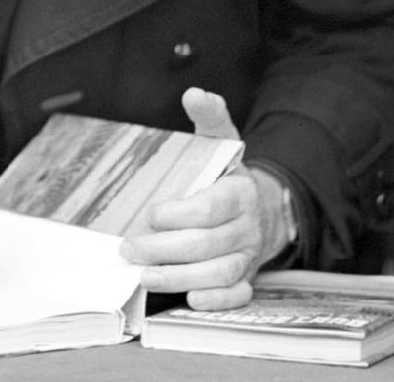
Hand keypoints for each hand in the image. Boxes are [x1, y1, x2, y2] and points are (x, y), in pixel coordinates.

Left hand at [119, 88, 289, 309]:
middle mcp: (246, 227)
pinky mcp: (246, 278)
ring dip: (181, 278)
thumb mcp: (221, 140)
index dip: (181, 215)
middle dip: (166, 249)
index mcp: (239, 192)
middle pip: (209, 244)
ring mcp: (248, 255)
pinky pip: (237, 295)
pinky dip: (217, 300)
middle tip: (131, 248)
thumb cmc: (229, 175)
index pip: (212, 207)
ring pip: (219, 273)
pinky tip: (191, 298)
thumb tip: (195, 93)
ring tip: (146, 276)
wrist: (262, 206)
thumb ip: (209, 116)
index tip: (152, 213)